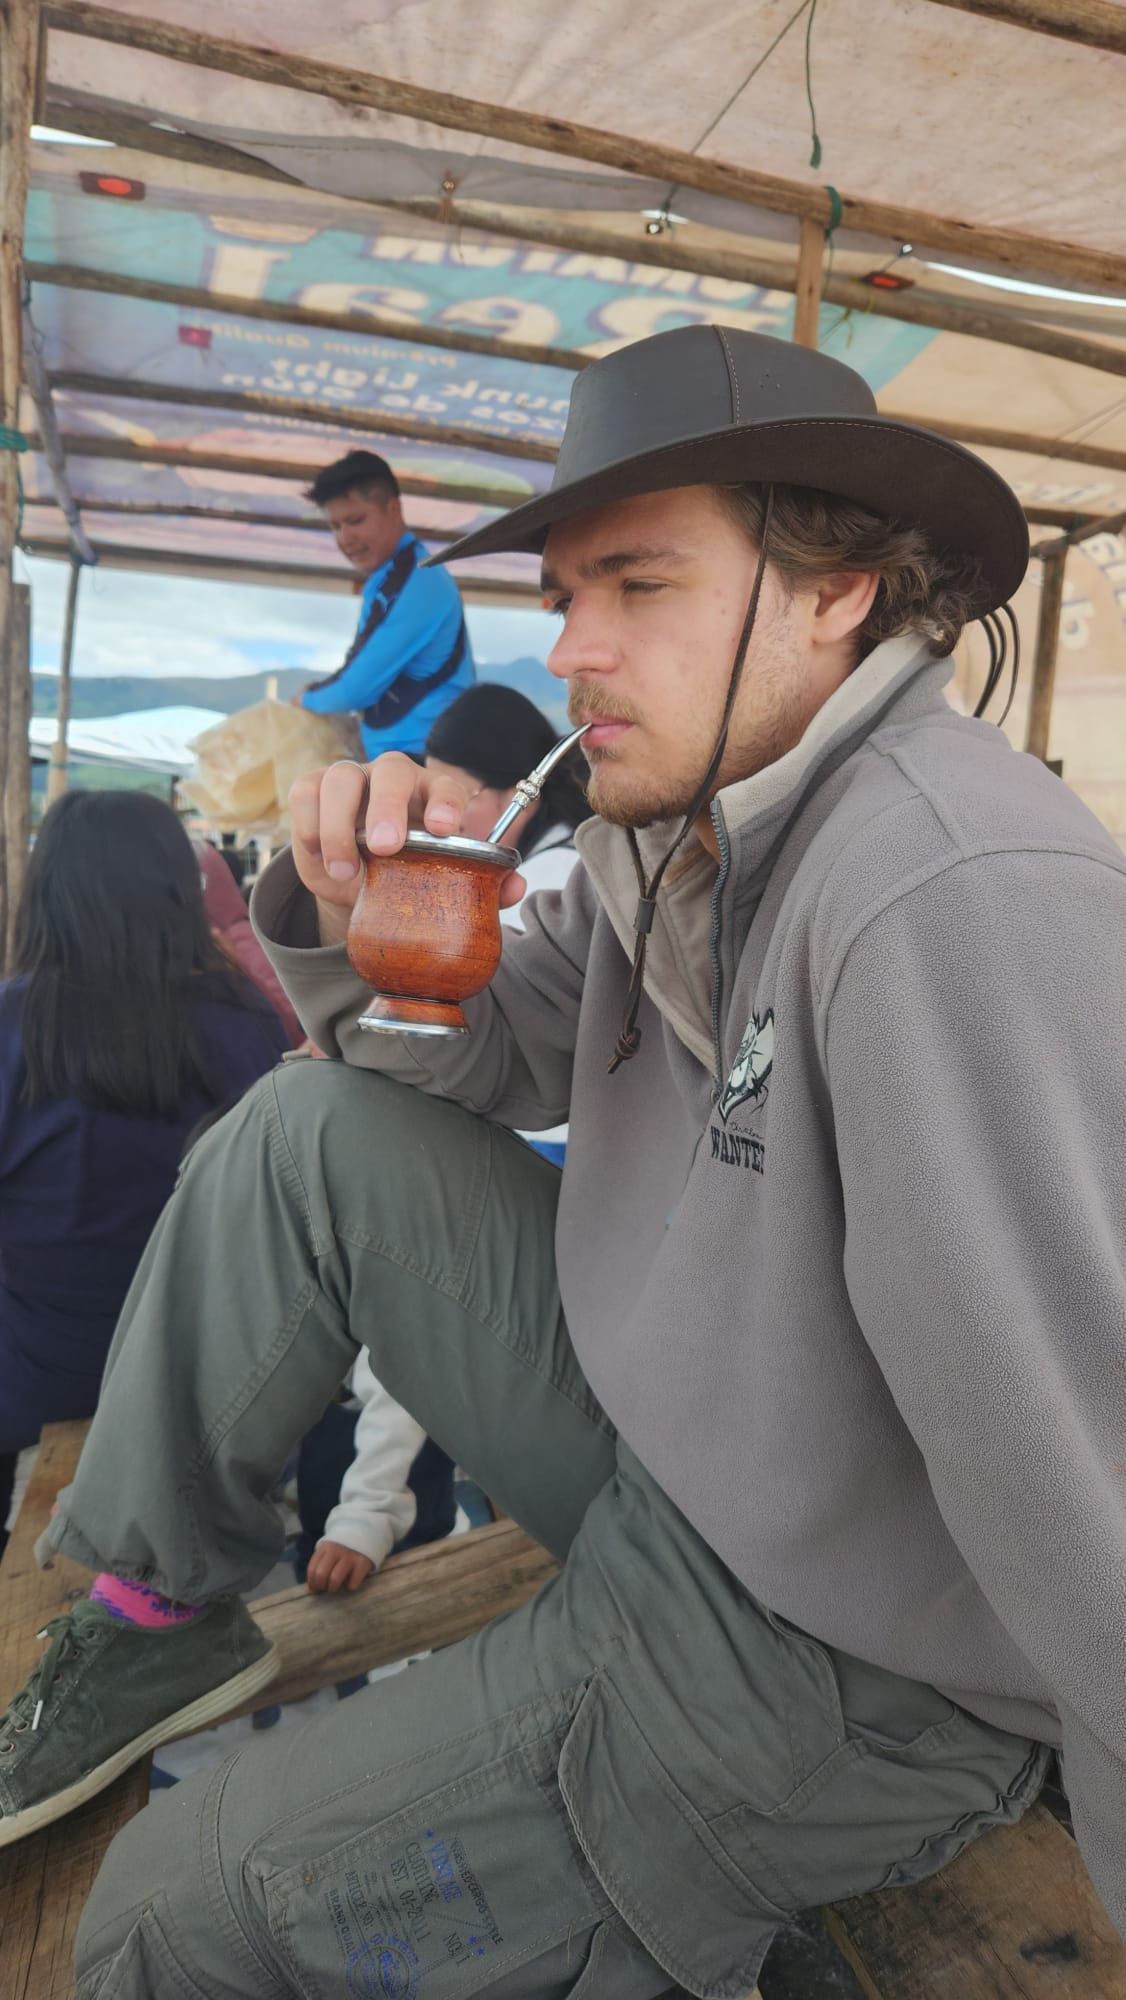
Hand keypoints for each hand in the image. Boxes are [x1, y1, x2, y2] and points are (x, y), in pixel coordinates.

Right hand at [288, 754, 525, 938]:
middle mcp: (392, 779)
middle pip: (391, 770)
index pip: (445, 784)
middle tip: (386, 847)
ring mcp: (350, 781)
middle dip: (388, 806)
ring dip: (340, 824)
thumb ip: (480, 884)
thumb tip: (516, 885)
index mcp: (432, 794)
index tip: (444, 829)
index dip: (447, 801)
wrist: (355, 883)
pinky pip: (305, 793)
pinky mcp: (312, 791)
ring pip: (341, 777)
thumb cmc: (406, 874)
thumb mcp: (437, 882)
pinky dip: (310, 827)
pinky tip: (323, 859)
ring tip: (347, 870)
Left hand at [305, 1540, 374, 1593]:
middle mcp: (336, 1550)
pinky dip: (350, 1587)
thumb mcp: (329, 1553)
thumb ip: (318, 1568)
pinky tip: (350, 1582)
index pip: (312, 1568)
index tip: (315, 1588)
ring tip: (335, 1588)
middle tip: (325, 1588)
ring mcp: (350, 1556)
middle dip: (321, 1586)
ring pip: (335, 1579)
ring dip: (333, 1589)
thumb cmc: (343, 1549)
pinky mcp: (363, 1563)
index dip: (312, 1582)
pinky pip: (352, 1584)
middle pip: (321, 1574)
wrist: (367, 1532)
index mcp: (325, 1547)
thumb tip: (309, 1591)